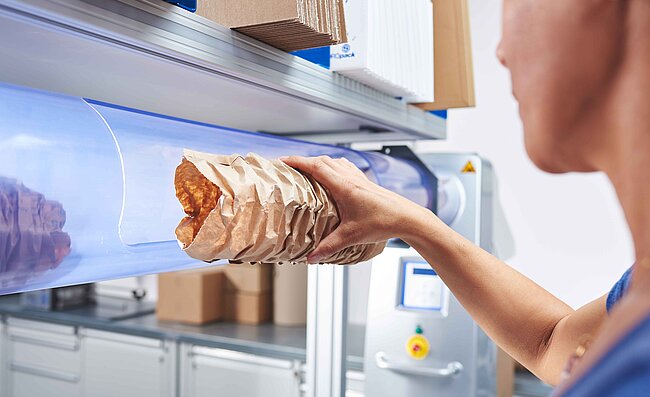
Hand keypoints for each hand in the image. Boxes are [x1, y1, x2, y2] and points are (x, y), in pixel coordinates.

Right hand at [280, 155, 432, 262]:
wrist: (407, 217)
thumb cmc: (383, 223)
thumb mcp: (352, 236)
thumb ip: (329, 246)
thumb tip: (310, 258)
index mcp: (344, 186)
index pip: (315, 166)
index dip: (296, 161)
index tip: (282, 161)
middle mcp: (350, 177)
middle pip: (322, 161)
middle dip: (303, 161)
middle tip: (288, 166)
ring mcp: (359, 178)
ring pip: (334, 161)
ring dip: (318, 162)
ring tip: (306, 169)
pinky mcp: (366, 182)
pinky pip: (345, 167)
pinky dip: (333, 166)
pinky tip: (332, 175)